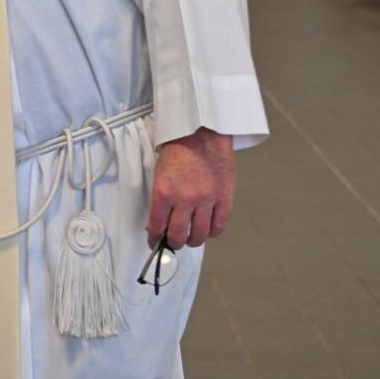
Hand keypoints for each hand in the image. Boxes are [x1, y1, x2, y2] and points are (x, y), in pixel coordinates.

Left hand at [148, 127, 233, 249]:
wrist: (202, 134)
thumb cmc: (176, 153)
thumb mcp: (159, 175)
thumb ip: (158, 201)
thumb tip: (156, 225)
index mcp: (163, 192)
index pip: (157, 226)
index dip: (154, 240)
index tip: (155, 244)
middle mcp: (184, 199)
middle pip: (179, 235)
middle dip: (174, 243)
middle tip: (174, 242)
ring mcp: (207, 199)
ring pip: (201, 234)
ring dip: (194, 241)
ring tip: (192, 239)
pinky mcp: (225, 197)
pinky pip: (220, 225)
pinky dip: (213, 233)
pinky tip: (208, 231)